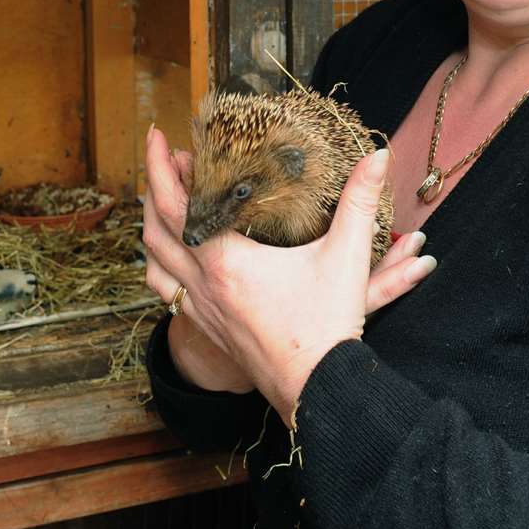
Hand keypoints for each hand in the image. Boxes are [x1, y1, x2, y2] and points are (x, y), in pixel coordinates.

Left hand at [143, 125, 434, 423]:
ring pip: (154, 262)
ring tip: (163, 201)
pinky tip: (174, 256)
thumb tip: (376, 157)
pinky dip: (161, 264)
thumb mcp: (348, 257)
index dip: (162, 167)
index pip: (177, 204)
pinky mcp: (208, 328)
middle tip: (167, 160)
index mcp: (228, 263)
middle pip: (156, 229)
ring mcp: (202, 310)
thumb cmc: (328, 327)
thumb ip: (360, 201)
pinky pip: (166, 291)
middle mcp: (205, 286)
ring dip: (152, 227)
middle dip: (155, 188)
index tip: (159, 138)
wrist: (318, 391)